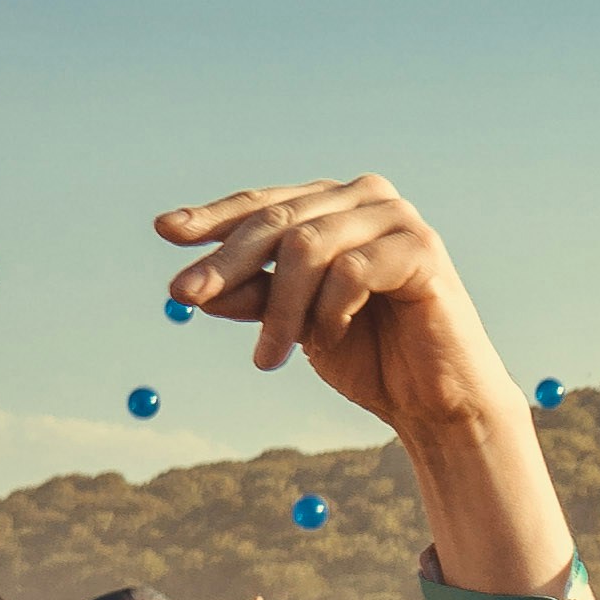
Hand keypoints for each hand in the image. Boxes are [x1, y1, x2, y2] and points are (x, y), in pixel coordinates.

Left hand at [151, 178, 518, 454]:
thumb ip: (251, 298)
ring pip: (308, 246)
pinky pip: (350, 271)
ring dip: (278, 308)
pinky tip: (329, 340)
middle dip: (226, 262)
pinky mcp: (422, 249)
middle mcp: (366, 198)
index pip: (262, 204)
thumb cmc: (368, 356)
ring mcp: (397, 219)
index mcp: (334, 205)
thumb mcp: (292, 325)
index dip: (213, 218)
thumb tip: (192, 289)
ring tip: (268, 357)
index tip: (165, 232)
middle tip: (185, 296)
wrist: (434, 401)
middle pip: (277, 221)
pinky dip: (328, 311)